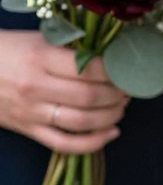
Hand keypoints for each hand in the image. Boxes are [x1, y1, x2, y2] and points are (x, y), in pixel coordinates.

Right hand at [0, 31, 128, 153]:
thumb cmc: (8, 50)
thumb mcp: (37, 40)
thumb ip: (71, 48)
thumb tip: (114, 56)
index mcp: (40, 58)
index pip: (90, 69)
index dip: (117, 73)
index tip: (127, 71)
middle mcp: (36, 86)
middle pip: (90, 97)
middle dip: (118, 96)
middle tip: (128, 90)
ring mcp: (31, 112)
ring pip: (83, 122)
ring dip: (111, 117)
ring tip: (121, 108)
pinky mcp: (28, 130)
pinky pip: (65, 144)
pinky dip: (93, 143)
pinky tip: (111, 133)